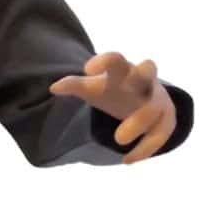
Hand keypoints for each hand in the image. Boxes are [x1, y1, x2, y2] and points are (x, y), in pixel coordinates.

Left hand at [49, 52, 175, 164]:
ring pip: (155, 106)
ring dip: (139, 123)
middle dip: (140, 77)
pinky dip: (145, 148)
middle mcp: (144, 80)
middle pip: (149, 69)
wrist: (143, 96)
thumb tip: (54, 87)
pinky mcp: (167, 118)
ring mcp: (158, 98)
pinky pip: (161, 133)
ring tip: (118, 140)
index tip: (87, 68)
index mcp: (123, 70)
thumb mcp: (94, 88)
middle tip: (123, 89)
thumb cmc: (114, 89)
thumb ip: (76, 85)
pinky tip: (127, 160)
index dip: (105, 61)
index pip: (116, 59)